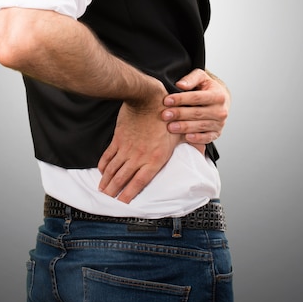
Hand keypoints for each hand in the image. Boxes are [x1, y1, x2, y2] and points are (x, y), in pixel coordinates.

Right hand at [98, 89, 180, 203]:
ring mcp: (127, 148)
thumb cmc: (167, 115)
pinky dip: (103, 165)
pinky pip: (109, 156)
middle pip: (122, 179)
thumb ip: (188, 145)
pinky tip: (101, 171)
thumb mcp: (181, 133)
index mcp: (155, 159)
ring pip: (113, 169)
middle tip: (107, 199)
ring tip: (101, 190)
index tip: (122, 203)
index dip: (129, 195)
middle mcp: (139, 157)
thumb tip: (201, 150)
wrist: (148, 99)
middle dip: (113, 191)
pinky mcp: (119, 138)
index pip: (139, 183)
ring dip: (106, 181)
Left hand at [162, 69, 229, 149]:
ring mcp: (219, 123)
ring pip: (200, 126)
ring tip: (170, 127)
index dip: (181, 99)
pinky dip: (197, 139)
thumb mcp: (201, 77)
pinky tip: (186, 137)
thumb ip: (191, 79)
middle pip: (197, 113)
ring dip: (184, 127)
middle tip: (165, 115)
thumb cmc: (207, 87)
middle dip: (179, 114)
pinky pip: (207, 137)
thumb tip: (180, 85)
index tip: (167, 100)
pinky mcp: (217, 133)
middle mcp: (221, 110)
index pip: (196, 97)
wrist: (221, 99)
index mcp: (218, 95)